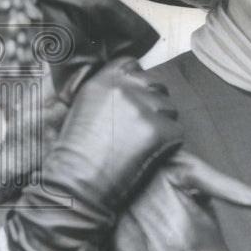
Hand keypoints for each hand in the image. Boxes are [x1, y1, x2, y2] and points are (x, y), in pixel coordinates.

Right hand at [49, 55, 183, 213]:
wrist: (76, 186)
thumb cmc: (74, 154)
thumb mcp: (80, 108)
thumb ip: (105, 92)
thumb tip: (128, 88)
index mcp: (103, 80)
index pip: (132, 64)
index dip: (137, 82)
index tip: (135, 98)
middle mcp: (124, 88)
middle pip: (156, 84)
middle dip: (153, 103)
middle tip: (140, 128)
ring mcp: (144, 108)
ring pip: (170, 108)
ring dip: (162, 124)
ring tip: (141, 144)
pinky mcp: (160, 131)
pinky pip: (177, 132)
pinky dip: (169, 144)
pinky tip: (148, 156)